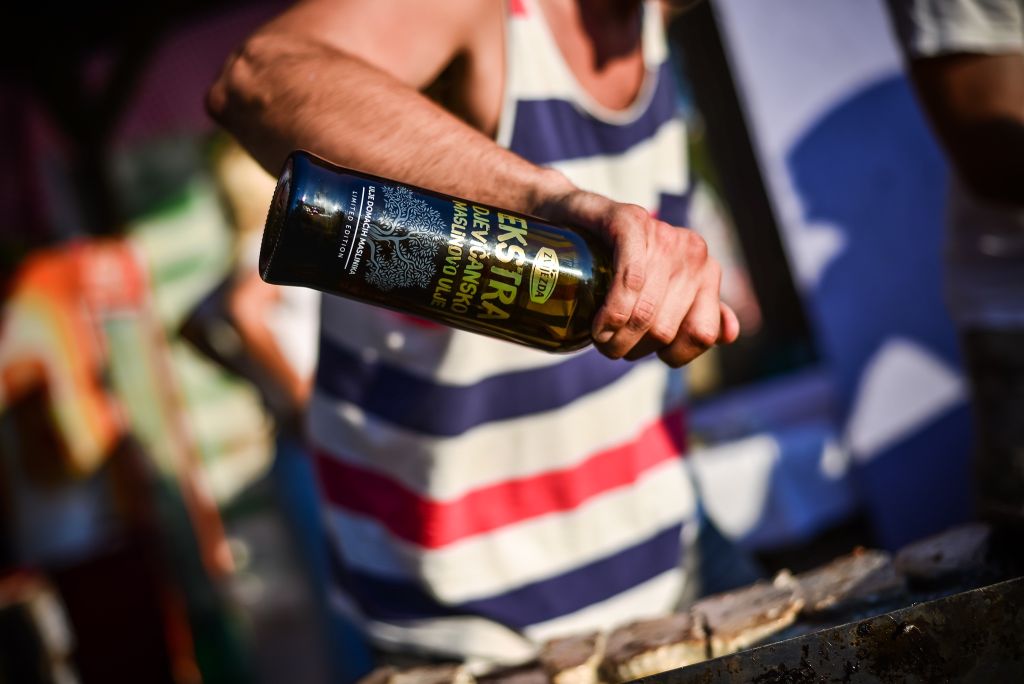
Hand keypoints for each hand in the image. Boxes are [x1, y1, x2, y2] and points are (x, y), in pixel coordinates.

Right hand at [536, 186, 739, 366]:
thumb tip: (730, 334)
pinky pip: (631, 281)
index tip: (643, 351)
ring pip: (646, 312)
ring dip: (616, 339)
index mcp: (707, 271)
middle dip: (633, 349)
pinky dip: (613, 313)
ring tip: (600, 339)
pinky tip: (598, 326)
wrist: (574, 217)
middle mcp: (693, 251)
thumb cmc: (617, 260)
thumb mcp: (660, 288)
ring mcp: (664, 234)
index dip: (672, 354)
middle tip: (610, 347)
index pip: (703, 333)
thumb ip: (697, 310)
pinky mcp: (631, 222)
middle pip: (666, 329)